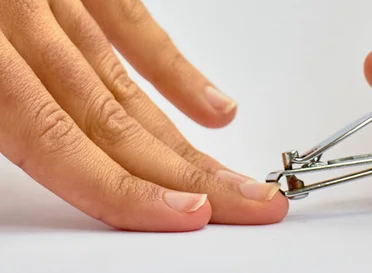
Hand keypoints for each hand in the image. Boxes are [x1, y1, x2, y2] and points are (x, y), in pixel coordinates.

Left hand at [0, 0, 286, 231]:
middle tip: (250, 204)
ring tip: (237, 181)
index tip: (186, 216)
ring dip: (188, 141)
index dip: (127, 188)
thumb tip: (10, 141)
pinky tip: (214, 111)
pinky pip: (130, 24)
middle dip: (189, 174)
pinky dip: (175, 71)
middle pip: (117, 119)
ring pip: (129, 86)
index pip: (61, 140)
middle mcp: (17, 23)